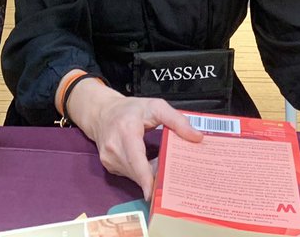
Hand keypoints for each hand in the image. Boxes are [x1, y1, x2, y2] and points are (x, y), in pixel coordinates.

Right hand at [78, 93, 202, 199]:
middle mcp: (114, 147)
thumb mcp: (156, 106)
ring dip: (148, 174)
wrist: (102, 112)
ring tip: (160, 163)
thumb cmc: (130, 109)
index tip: (153, 193)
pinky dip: (141, 173)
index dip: (145, 177)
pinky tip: (148, 163)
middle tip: (172, 175)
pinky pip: (129, 174)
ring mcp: (109, 159)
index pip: (136, 158)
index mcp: (126, 130)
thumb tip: (197, 137)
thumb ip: (177, 120)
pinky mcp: (109, 166)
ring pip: (134, 175)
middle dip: (155, 176)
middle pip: (137, 171)